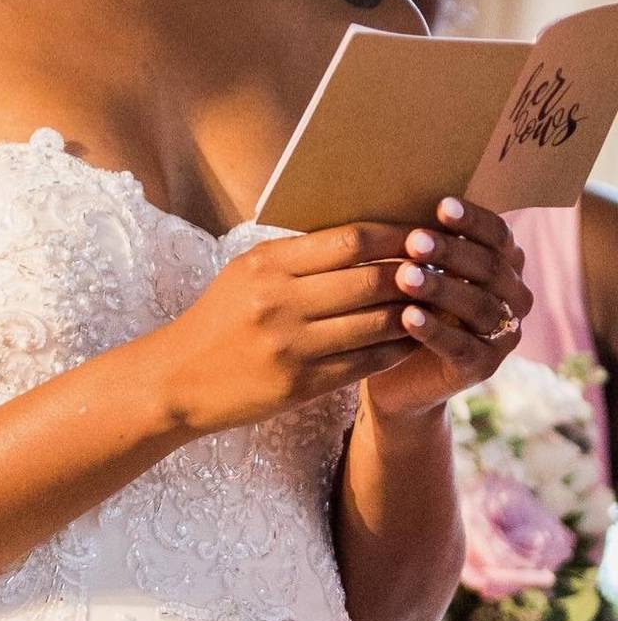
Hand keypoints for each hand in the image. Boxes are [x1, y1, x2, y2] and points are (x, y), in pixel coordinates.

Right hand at [157, 222, 420, 434]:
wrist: (177, 379)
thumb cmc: (217, 320)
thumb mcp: (245, 274)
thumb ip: (297, 256)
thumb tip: (365, 238)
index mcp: (267, 264)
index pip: (350, 240)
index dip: (396, 238)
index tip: (423, 237)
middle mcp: (279, 301)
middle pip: (370, 280)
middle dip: (415, 275)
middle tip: (442, 271)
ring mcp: (291, 345)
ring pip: (376, 323)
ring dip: (414, 314)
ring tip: (435, 304)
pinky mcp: (301, 384)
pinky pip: (366, 362)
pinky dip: (396, 349)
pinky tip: (412, 340)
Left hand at [364, 197, 533, 420]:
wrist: (395, 376)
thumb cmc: (402, 308)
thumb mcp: (414, 270)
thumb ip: (419, 242)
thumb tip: (397, 192)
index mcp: (502, 265)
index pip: (497, 235)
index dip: (472, 220)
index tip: (440, 205)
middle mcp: (513, 298)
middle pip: (489, 268)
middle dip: (451, 252)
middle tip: (414, 240)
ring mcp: (502, 336)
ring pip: (479, 307)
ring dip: (441, 288)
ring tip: (405, 276)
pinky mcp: (482, 368)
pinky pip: (462, 347)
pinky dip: (435, 331)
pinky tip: (407, 317)